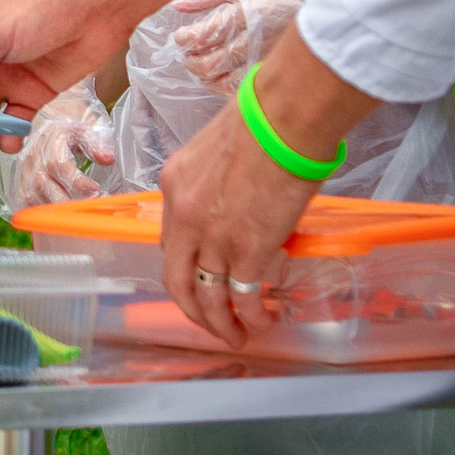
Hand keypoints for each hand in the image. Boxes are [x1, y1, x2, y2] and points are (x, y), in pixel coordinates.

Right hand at [11, 79, 116, 209]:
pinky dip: (37, 210)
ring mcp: (26, 165)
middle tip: (89, 210)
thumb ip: (98, 141)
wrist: (57, 108)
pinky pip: (24, 197)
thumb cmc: (77, 117)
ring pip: (32, 194)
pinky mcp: (23, 175)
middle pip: (43, 185)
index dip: (77, 182)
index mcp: (51, 136)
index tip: (97, 192)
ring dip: (53, 210)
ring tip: (75, 216)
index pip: (59, 164)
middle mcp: (34, 152)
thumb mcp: (92, 122)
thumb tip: (106, 158)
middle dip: (66, 203)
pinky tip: (55, 217)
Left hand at [158, 105, 317, 345]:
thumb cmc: (262, 120)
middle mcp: (184, 215)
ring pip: (207, 295)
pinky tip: (261, 321)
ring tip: (237, 336)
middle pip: (177, 278)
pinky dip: (250, 315)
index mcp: (174, 184)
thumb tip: (237, 199)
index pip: (170, 240)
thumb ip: (215, 181)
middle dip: (192, 309)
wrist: (284, 118)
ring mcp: (213, 236)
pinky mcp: (246, 250)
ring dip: (220, 322)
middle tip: (210, 324)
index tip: (199, 281)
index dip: (184, 267)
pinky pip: (241, 295)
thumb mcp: (217, 150)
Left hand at [167, 0, 312, 92]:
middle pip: (212, 63)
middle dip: (192, 63)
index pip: (206, 35)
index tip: (180, 38)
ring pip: (225, 82)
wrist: (316, 9)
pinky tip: (217, 79)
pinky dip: (223, 87)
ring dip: (205, 78)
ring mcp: (263, 59)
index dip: (187, 40)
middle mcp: (253, 40)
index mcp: (244, 14)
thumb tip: (177, 5)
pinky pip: (242, 88)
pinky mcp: (270, 72)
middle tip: (187, 56)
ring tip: (199, 68)